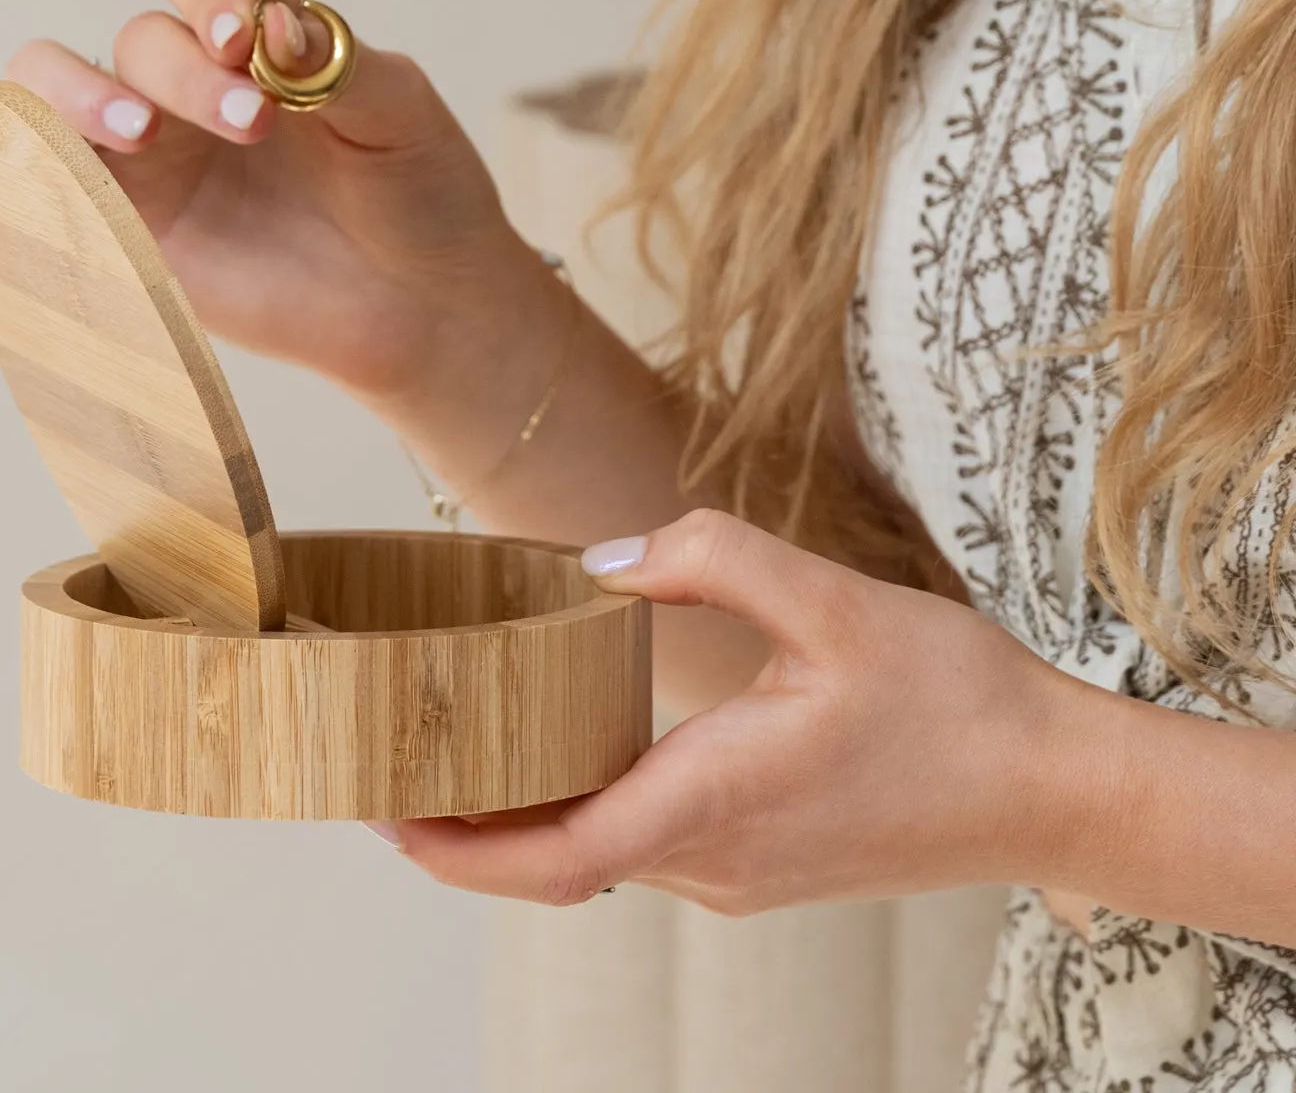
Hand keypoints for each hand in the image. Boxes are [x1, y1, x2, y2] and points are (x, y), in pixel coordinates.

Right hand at [6, 0, 536, 405]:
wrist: (428, 304)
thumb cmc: (421, 192)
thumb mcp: (400, 114)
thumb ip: (336, 66)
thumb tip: (272, 24)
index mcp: (253, 36)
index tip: (244, 39)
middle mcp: (188, 83)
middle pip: (138, 40)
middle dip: (183, 72)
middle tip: (253, 122)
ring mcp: (150, 155)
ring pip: (47, 88)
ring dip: (75, 96)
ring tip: (137, 133)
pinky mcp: (128, 227)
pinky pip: (43, 182)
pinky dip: (28, 165)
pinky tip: (70, 185)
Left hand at [376, 509, 1093, 912]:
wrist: (1053, 787)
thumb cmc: (955, 699)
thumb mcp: (833, 599)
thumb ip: (709, 560)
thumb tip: (600, 567)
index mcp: (716, 799)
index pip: (551, 858)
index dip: (454, 847)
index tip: (381, 811)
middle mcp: (714, 860)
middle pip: (555, 863)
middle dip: (463, 827)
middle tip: (389, 756)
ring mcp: (740, 874)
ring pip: (598, 857)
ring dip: (521, 819)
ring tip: (459, 743)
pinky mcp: (764, 863)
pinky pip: (643, 845)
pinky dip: (581, 811)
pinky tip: (569, 747)